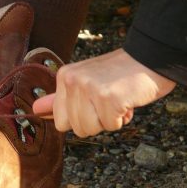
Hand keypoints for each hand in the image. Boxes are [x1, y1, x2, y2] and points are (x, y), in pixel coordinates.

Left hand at [33, 48, 175, 136]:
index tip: (94, 102)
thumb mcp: (85, 82)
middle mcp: (72, 81)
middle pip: (76, 128)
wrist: (151, 58)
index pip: (60, 121)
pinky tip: (127, 100)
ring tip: (117, 99)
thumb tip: (35, 110)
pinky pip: (111, 126)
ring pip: (91, 129)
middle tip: (108, 99)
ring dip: (109, 120)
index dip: (81, 118)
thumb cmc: (119, 74)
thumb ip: (60, 98)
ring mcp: (89, 88)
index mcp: (64, 77)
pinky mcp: (108, 97)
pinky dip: (123, 118)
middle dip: (96, 121)